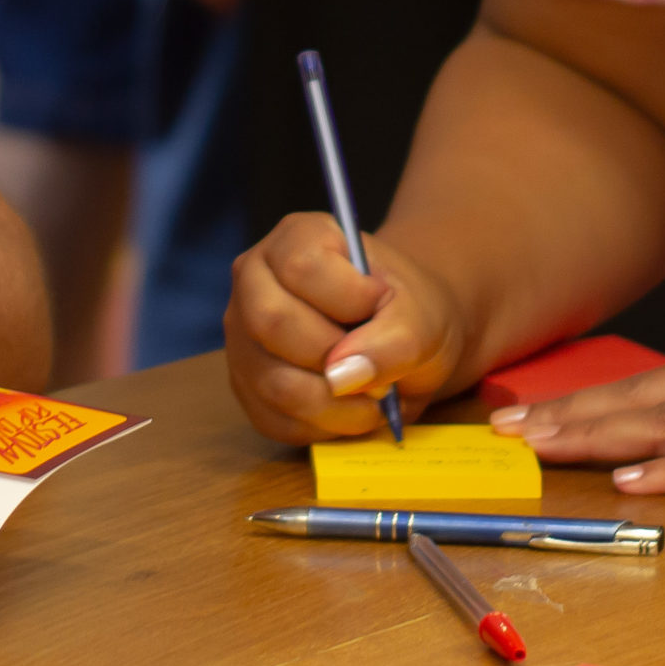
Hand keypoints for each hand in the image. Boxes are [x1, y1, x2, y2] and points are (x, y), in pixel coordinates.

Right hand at [224, 211, 467, 443]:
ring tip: (373, 395)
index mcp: (296, 238)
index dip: (348, 298)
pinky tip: (348, 408)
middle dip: (335, 357)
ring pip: (274, 382)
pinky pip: (274, 420)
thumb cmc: (408, 311)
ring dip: (337, 404)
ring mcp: (242, 336)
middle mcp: (254, 281)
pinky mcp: (246, 387)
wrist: (406, 340)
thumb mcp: (422, 314)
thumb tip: (342, 375)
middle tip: (378, 366)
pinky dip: (323, 427)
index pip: (301, 267)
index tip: (381, 304)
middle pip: (272, 322)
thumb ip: (394, 338)